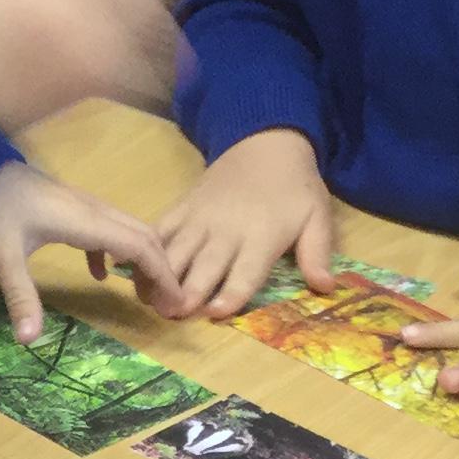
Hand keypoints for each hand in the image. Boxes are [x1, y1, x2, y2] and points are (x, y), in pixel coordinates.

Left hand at [0, 160, 196, 339]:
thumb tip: (28, 340)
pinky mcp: (71, 208)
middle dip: (161, 269)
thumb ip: (20, 297)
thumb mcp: (3, 258)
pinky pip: (107, 229)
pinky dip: (116, 253)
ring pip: (129, 230)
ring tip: (144, 294)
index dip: (162, 274)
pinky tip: (101, 276)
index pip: (139, 246)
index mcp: (85, 221)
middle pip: (143, 236)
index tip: (175, 302)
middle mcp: (92, 210)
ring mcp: (83, 206)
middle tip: (167, 304)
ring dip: (143, 260)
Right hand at [153, 126, 336, 317]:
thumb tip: (325, 288)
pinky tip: (133, 270)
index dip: (231, 293)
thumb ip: (317, 253)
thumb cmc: (294, 188)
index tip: (215, 312)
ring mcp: (200, 217)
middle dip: (187, 291)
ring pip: (175, 251)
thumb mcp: (317, 217)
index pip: (245, 270)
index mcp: (262, 235)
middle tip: (172, 316)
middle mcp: (227, 229)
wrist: (266, 142)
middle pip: (203, 265)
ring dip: (160, 276)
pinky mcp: (183, 207)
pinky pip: (160, 230)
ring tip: (150, 302)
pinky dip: (146, 249)